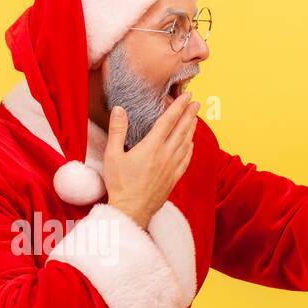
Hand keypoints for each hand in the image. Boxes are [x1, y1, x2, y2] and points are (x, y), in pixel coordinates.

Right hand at [102, 92, 198, 228]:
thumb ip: (117, 130)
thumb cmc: (119, 184)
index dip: (178, 106)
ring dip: (192, 129)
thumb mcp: (112, 155)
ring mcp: (172, 167)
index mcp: (152, 146)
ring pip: (187, 143)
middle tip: (195, 103)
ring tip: (195, 119)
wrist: (131, 211)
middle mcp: (166, 155)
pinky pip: (186, 160)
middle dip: (189, 114)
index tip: (186, 96)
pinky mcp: (174, 179)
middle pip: (181, 130)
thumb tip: (119, 109)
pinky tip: (191, 144)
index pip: (168, 121)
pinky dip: (190, 149)